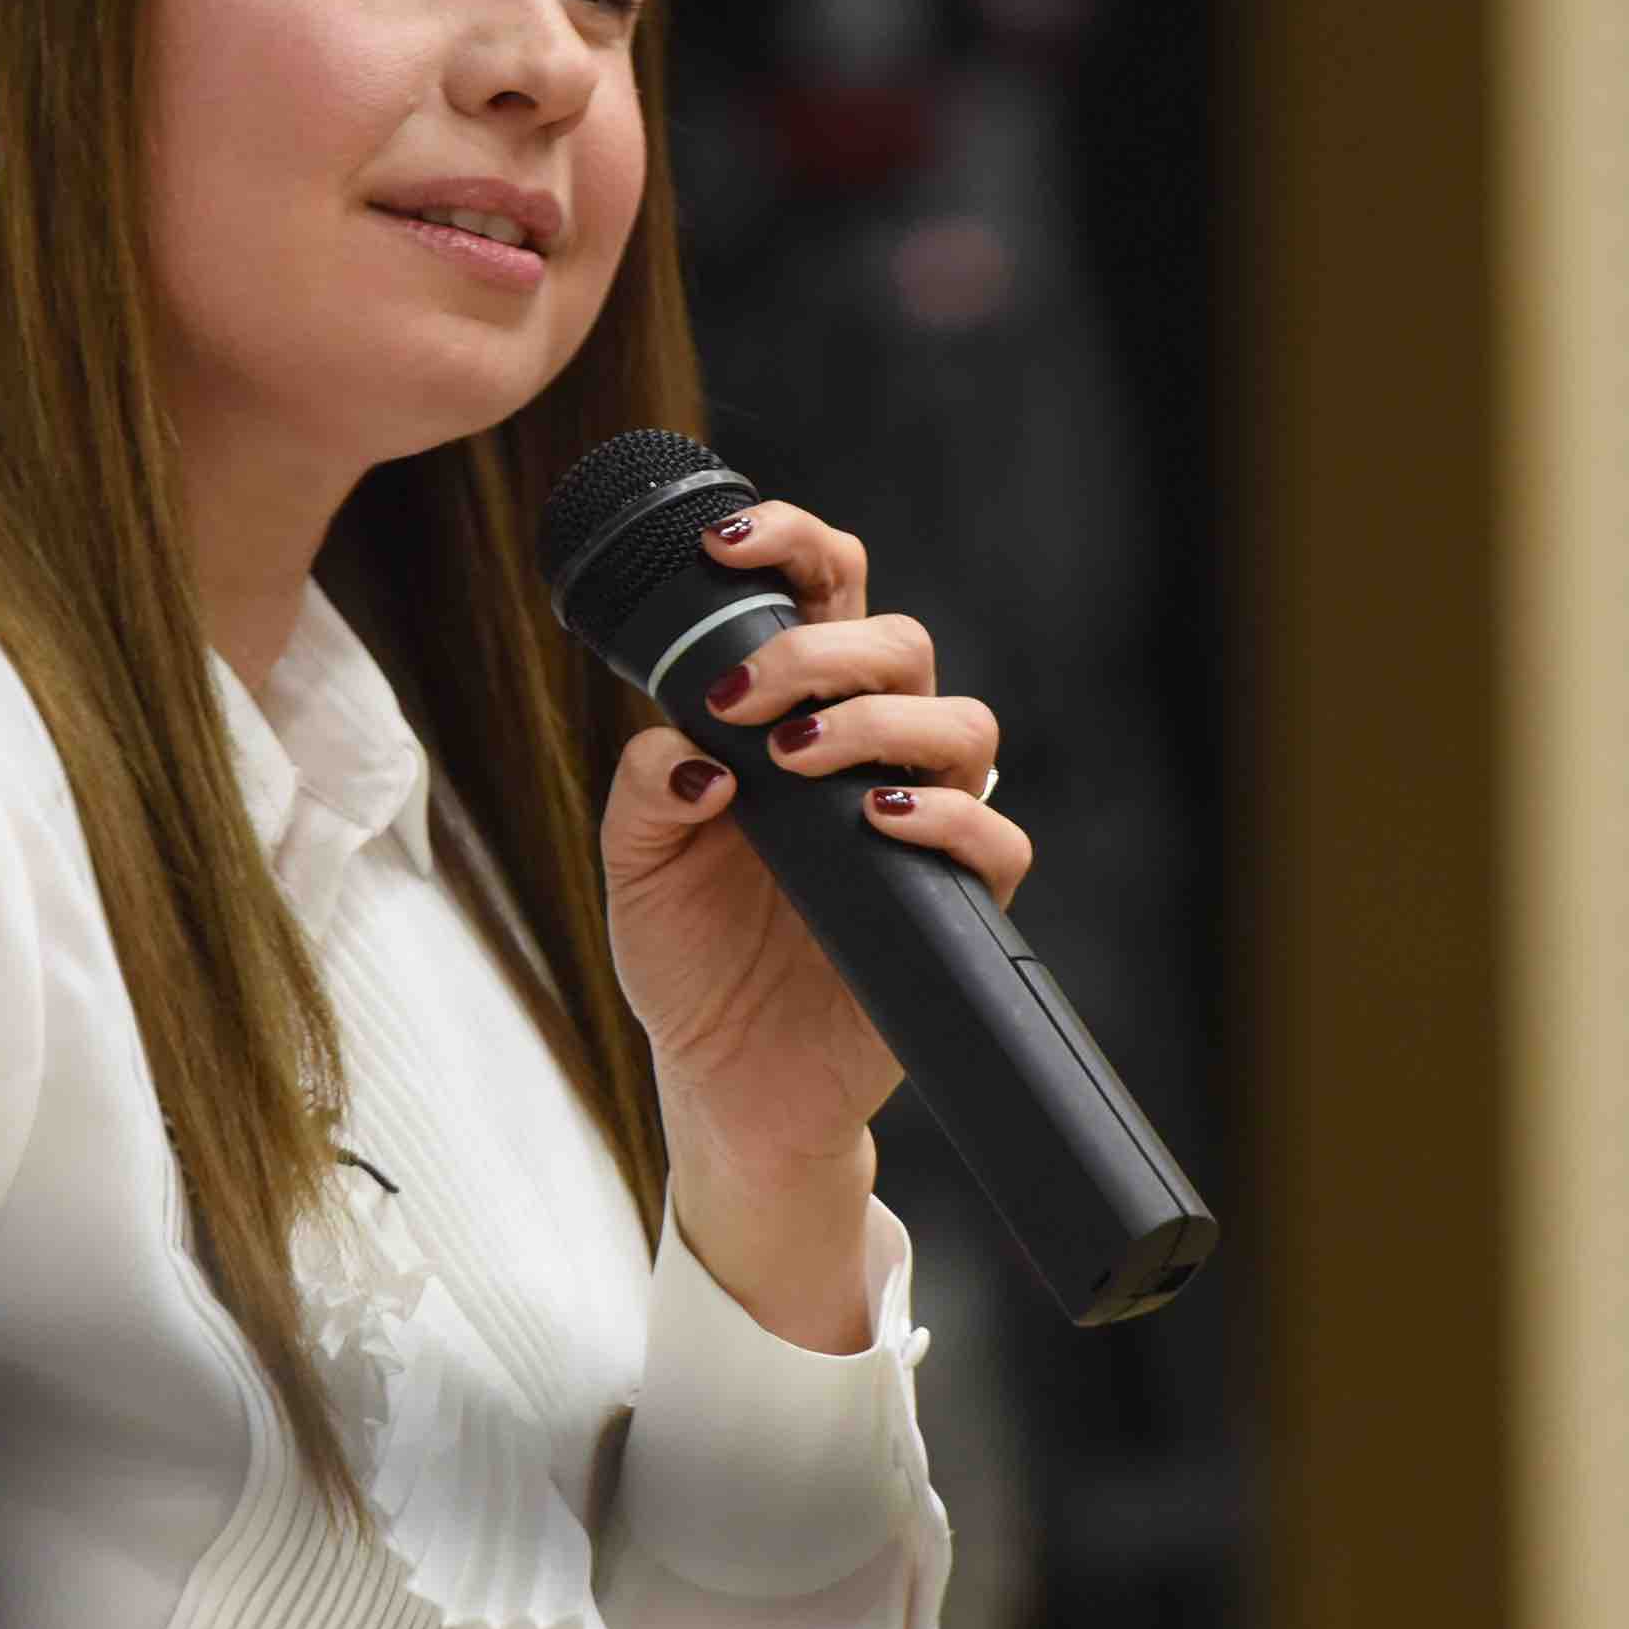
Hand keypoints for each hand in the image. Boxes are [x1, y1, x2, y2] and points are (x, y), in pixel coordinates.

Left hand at [594, 498, 1030, 1346]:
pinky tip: (869, 820)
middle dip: (822, 648)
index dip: (791, 545)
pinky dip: (941, 817)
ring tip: (792, 761)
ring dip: (877, 720)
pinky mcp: (955, 905)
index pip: (823, 594)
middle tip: (743, 697)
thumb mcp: (634, 864)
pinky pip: (993, 839)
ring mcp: (920, 826)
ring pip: (963, 723)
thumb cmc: (690, 957)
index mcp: (796, 715)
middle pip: (901, 641)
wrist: (726, 1083)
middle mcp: (870, 754)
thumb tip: (696, 747)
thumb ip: (645, 789)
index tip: (724, 546)